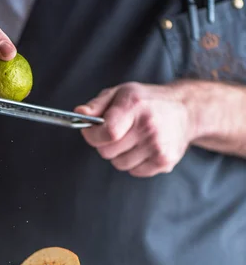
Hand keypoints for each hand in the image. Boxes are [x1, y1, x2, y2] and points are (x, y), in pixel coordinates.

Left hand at [75, 83, 191, 176]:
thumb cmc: (149, 101)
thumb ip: (97, 105)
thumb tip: (79, 114)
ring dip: (120, 154)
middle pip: (108, 152)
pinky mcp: (164, 162)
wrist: (186, 111)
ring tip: (133, 139)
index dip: (93, 135)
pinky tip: (144, 148)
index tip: (92, 132)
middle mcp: (148, 127)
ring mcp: (158, 147)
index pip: (106, 133)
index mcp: (135, 107)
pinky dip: (135, 163)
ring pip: (119, 164)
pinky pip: (134, 171)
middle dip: (106, 144)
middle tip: (118, 133)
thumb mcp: (122, 93)